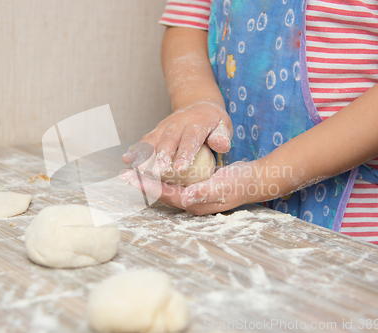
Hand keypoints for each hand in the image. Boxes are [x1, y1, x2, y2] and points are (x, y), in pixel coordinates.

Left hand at [120, 160, 280, 214]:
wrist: (254, 180)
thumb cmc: (240, 183)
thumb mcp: (223, 186)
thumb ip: (204, 192)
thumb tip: (185, 199)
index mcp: (193, 203)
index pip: (163, 195)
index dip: (146, 185)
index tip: (130, 177)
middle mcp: (189, 202)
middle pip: (159, 193)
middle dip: (142, 183)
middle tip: (124, 173)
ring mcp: (191, 195)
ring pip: (164, 188)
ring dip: (148, 180)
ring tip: (133, 170)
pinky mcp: (194, 187)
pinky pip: (172, 182)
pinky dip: (161, 175)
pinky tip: (155, 167)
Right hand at [124, 101, 232, 177]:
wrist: (198, 105)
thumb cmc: (213, 122)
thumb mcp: (224, 125)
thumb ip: (222, 136)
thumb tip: (222, 145)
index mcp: (197, 123)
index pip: (191, 139)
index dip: (185, 153)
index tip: (180, 168)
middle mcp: (178, 123)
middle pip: (168, 140)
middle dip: (161, 156)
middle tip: (156, 172)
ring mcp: (164, 126)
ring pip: (153, 140)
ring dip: (145, 155)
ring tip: (138, 169)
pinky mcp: (156, 130)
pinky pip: (145, 140)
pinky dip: (136, 149)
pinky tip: (126, 160)